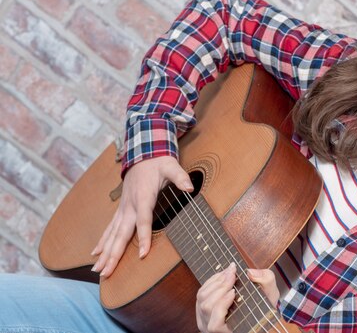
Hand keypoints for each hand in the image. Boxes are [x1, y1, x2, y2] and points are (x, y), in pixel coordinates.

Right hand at [91, 156, 192, 277]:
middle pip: (121, 234)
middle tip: (106, 273)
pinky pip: (110, 228)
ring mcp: (123, 209)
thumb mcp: (172, 166)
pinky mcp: (121, 209)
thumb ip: (180, 177)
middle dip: (113, 254)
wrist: (142, 154)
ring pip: (112, 234)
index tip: (142, 255)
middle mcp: (130, 206)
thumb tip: (190, 187)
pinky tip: (95, 254)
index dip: (143, 238)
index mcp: (143, 198)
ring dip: (105, 253)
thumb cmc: (159, 162)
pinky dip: (102, 241)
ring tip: (98, 270)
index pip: (144, 221)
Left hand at [196, 264, 279, 332]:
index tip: (234, 291)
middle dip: (220, 287)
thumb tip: (250, 273)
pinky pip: (201, 294)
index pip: (215, 325)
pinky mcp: (202, 309)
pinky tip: (223, 275)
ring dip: (216, 282)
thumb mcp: (271, 295)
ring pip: (201, 300)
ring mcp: (205, 319)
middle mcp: (213, 329)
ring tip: (229, 272)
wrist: (258, 307)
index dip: (221, 306)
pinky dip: (211, 281)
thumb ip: (266, 281)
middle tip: (233, 273)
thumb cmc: (264, 305)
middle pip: (207, 307)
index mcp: (229, 331)